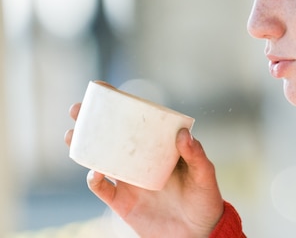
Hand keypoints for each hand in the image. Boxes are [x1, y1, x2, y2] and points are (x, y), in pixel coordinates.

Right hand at [65, 103, 223, 237]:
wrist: (198, 233)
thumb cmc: (205, 198)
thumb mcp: (205, 174)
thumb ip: (196, 155)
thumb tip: (183, 134)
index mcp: (159, 148)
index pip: (138, 122)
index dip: (120, 106)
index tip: (103, 90)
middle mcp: (141, 161)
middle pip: (112, 137)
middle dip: (91, 122)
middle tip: (77, 109)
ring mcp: (130, 181)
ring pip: (101, 159)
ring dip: (84, 146)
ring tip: (72, 134)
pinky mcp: (124, 202)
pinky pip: (103, 189)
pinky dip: (95, 180)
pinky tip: (95, 172)